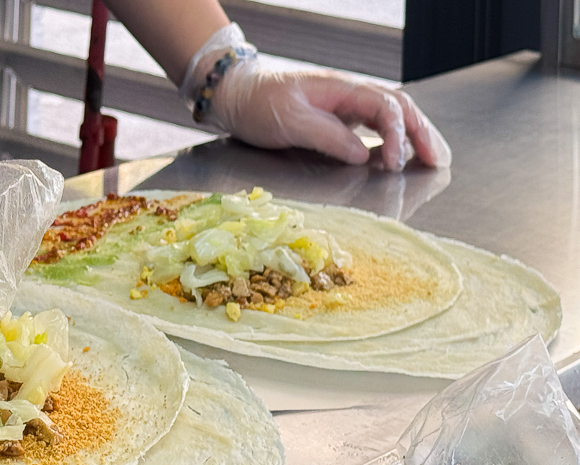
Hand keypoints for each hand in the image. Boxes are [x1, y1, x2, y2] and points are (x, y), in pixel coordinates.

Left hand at [210, 63, 451, 171]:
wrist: (238, 97)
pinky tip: (402, 157)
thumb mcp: (290, 121)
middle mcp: (350, 95)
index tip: (395, 164)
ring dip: (414, 137)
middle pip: (399, 109)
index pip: (384, 107)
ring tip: (434, 159)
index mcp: (342, 89)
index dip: (396, 135)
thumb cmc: (259, 104)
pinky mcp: (340, 120)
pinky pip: (376, 127)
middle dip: (422, 133)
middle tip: (438, 161)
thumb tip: (362, 155)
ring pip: (392, 117)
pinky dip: (394, 141)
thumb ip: (327, 137)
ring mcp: (347, 107)